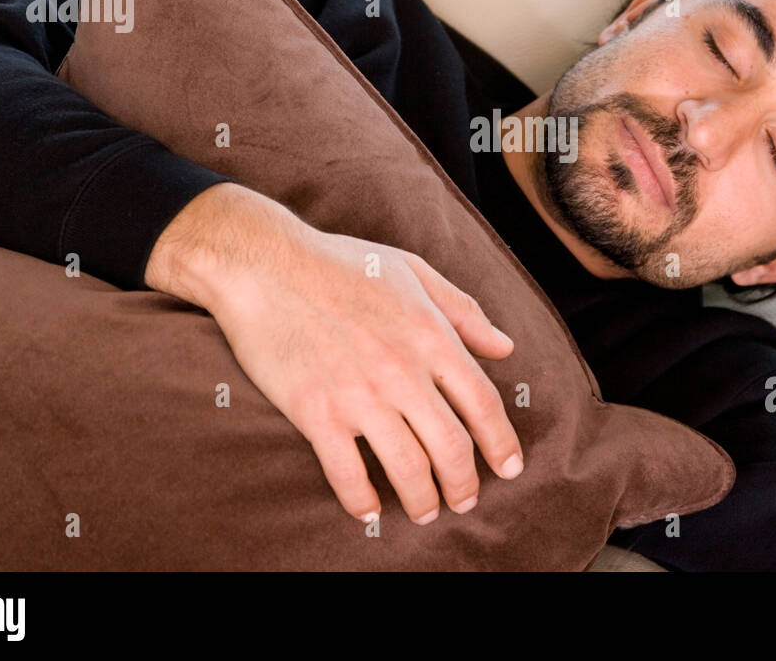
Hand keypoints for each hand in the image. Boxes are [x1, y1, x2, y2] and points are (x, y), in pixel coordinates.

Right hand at [144, 182, 524, 525]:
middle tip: (465, 501)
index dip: (502, 443)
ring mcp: (359, 396)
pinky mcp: (316, 413)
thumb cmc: (341, 263)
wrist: (266, 265)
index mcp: (432, 336)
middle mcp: (403, 371)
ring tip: (424, 512)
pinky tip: (369, 511)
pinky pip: (347, 474)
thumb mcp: (414, 272)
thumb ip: (463, 311)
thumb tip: (505, 347)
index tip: (509, 468)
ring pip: (407, 468)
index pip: (483, 404)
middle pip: (451, 447)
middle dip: (464, 484)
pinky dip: (362, 501)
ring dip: (421, 501)